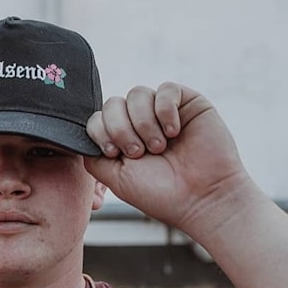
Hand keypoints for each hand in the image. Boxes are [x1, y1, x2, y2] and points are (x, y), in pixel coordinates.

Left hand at [84, 83, 253, 235]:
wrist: (202, 198)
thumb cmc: (161, 193)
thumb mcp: (115, 178)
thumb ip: (93, 156)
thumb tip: (84, 134)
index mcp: (122, 140)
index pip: (97, 118)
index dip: (101, 132)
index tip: (115, 154)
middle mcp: (140, 123)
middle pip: (113, 103)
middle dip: (121, 128)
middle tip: (139, 153)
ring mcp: (163, 111)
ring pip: (137, 94)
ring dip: (143, 123)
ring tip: (159, 147)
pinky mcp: (187, 102)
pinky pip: (165, 89)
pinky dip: (164, 110)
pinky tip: (174, 131)